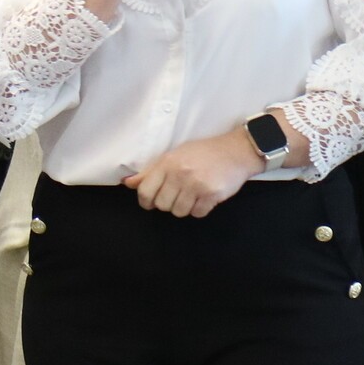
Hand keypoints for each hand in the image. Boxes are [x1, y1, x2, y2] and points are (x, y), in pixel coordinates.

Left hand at [127, 129, 260, 217]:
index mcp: (167, 163)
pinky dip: (200, 209)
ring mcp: (196, 184)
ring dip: (185, 207)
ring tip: (192, 194)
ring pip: (179, 212)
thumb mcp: (174, 156)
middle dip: (168, 203)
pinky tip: (204, 197)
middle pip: (162, 205)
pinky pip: (197, 213)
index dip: (146, 202)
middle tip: (178, 194)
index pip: (145, 191)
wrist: (236, 151)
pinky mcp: (212, 194)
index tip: (152, 202)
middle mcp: (180, 174)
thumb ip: (151, 172)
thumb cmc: (203, 153)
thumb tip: (128, 183)